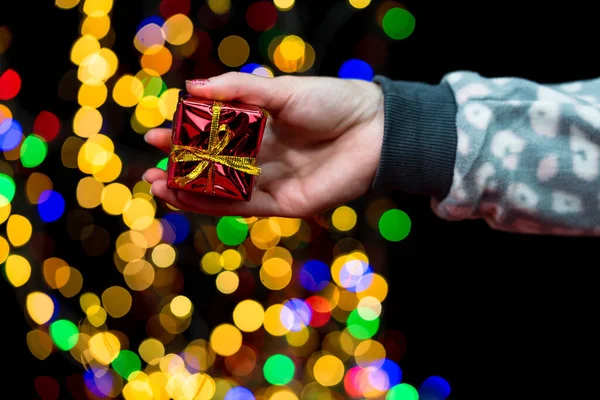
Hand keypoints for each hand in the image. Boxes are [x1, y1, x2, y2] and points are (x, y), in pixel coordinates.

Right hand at [143, 72, 383, 216]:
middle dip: (180, 171)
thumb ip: (237, 90)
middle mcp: (262, 159)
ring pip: (222, 192)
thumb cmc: (330, 102)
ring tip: (156, 187)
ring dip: (189, 193)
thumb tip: (191, 87)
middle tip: (149, 170)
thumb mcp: (279, 90)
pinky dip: (213, 205)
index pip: (213, 138)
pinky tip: (186, 198)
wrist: (373, 128)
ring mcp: (273, 183)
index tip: (155, 134)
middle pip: (213, 170)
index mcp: (260, 130)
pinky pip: (243, 207)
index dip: (184, 138)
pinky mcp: (286, 205)